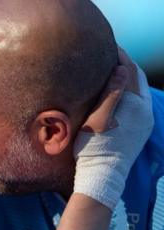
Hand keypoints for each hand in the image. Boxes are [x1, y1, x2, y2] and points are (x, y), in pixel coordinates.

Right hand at [74, 48, 153, 208]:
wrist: (101, 175)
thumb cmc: (95, 146)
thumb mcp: (98, 117)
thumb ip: (110, 92)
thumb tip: (122, 67)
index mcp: (136, 105)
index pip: (129, 70)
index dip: (119, 55)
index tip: (105, 43)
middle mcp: (145, 111)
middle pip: (137, 78)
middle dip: (124, 63)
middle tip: (107, 52)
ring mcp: (144, 121)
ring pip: (137, 90)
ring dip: (125, 77)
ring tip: (108, 68)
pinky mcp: (139, 130)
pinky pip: (135, 102)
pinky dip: (126, 91)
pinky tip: (114, 91)